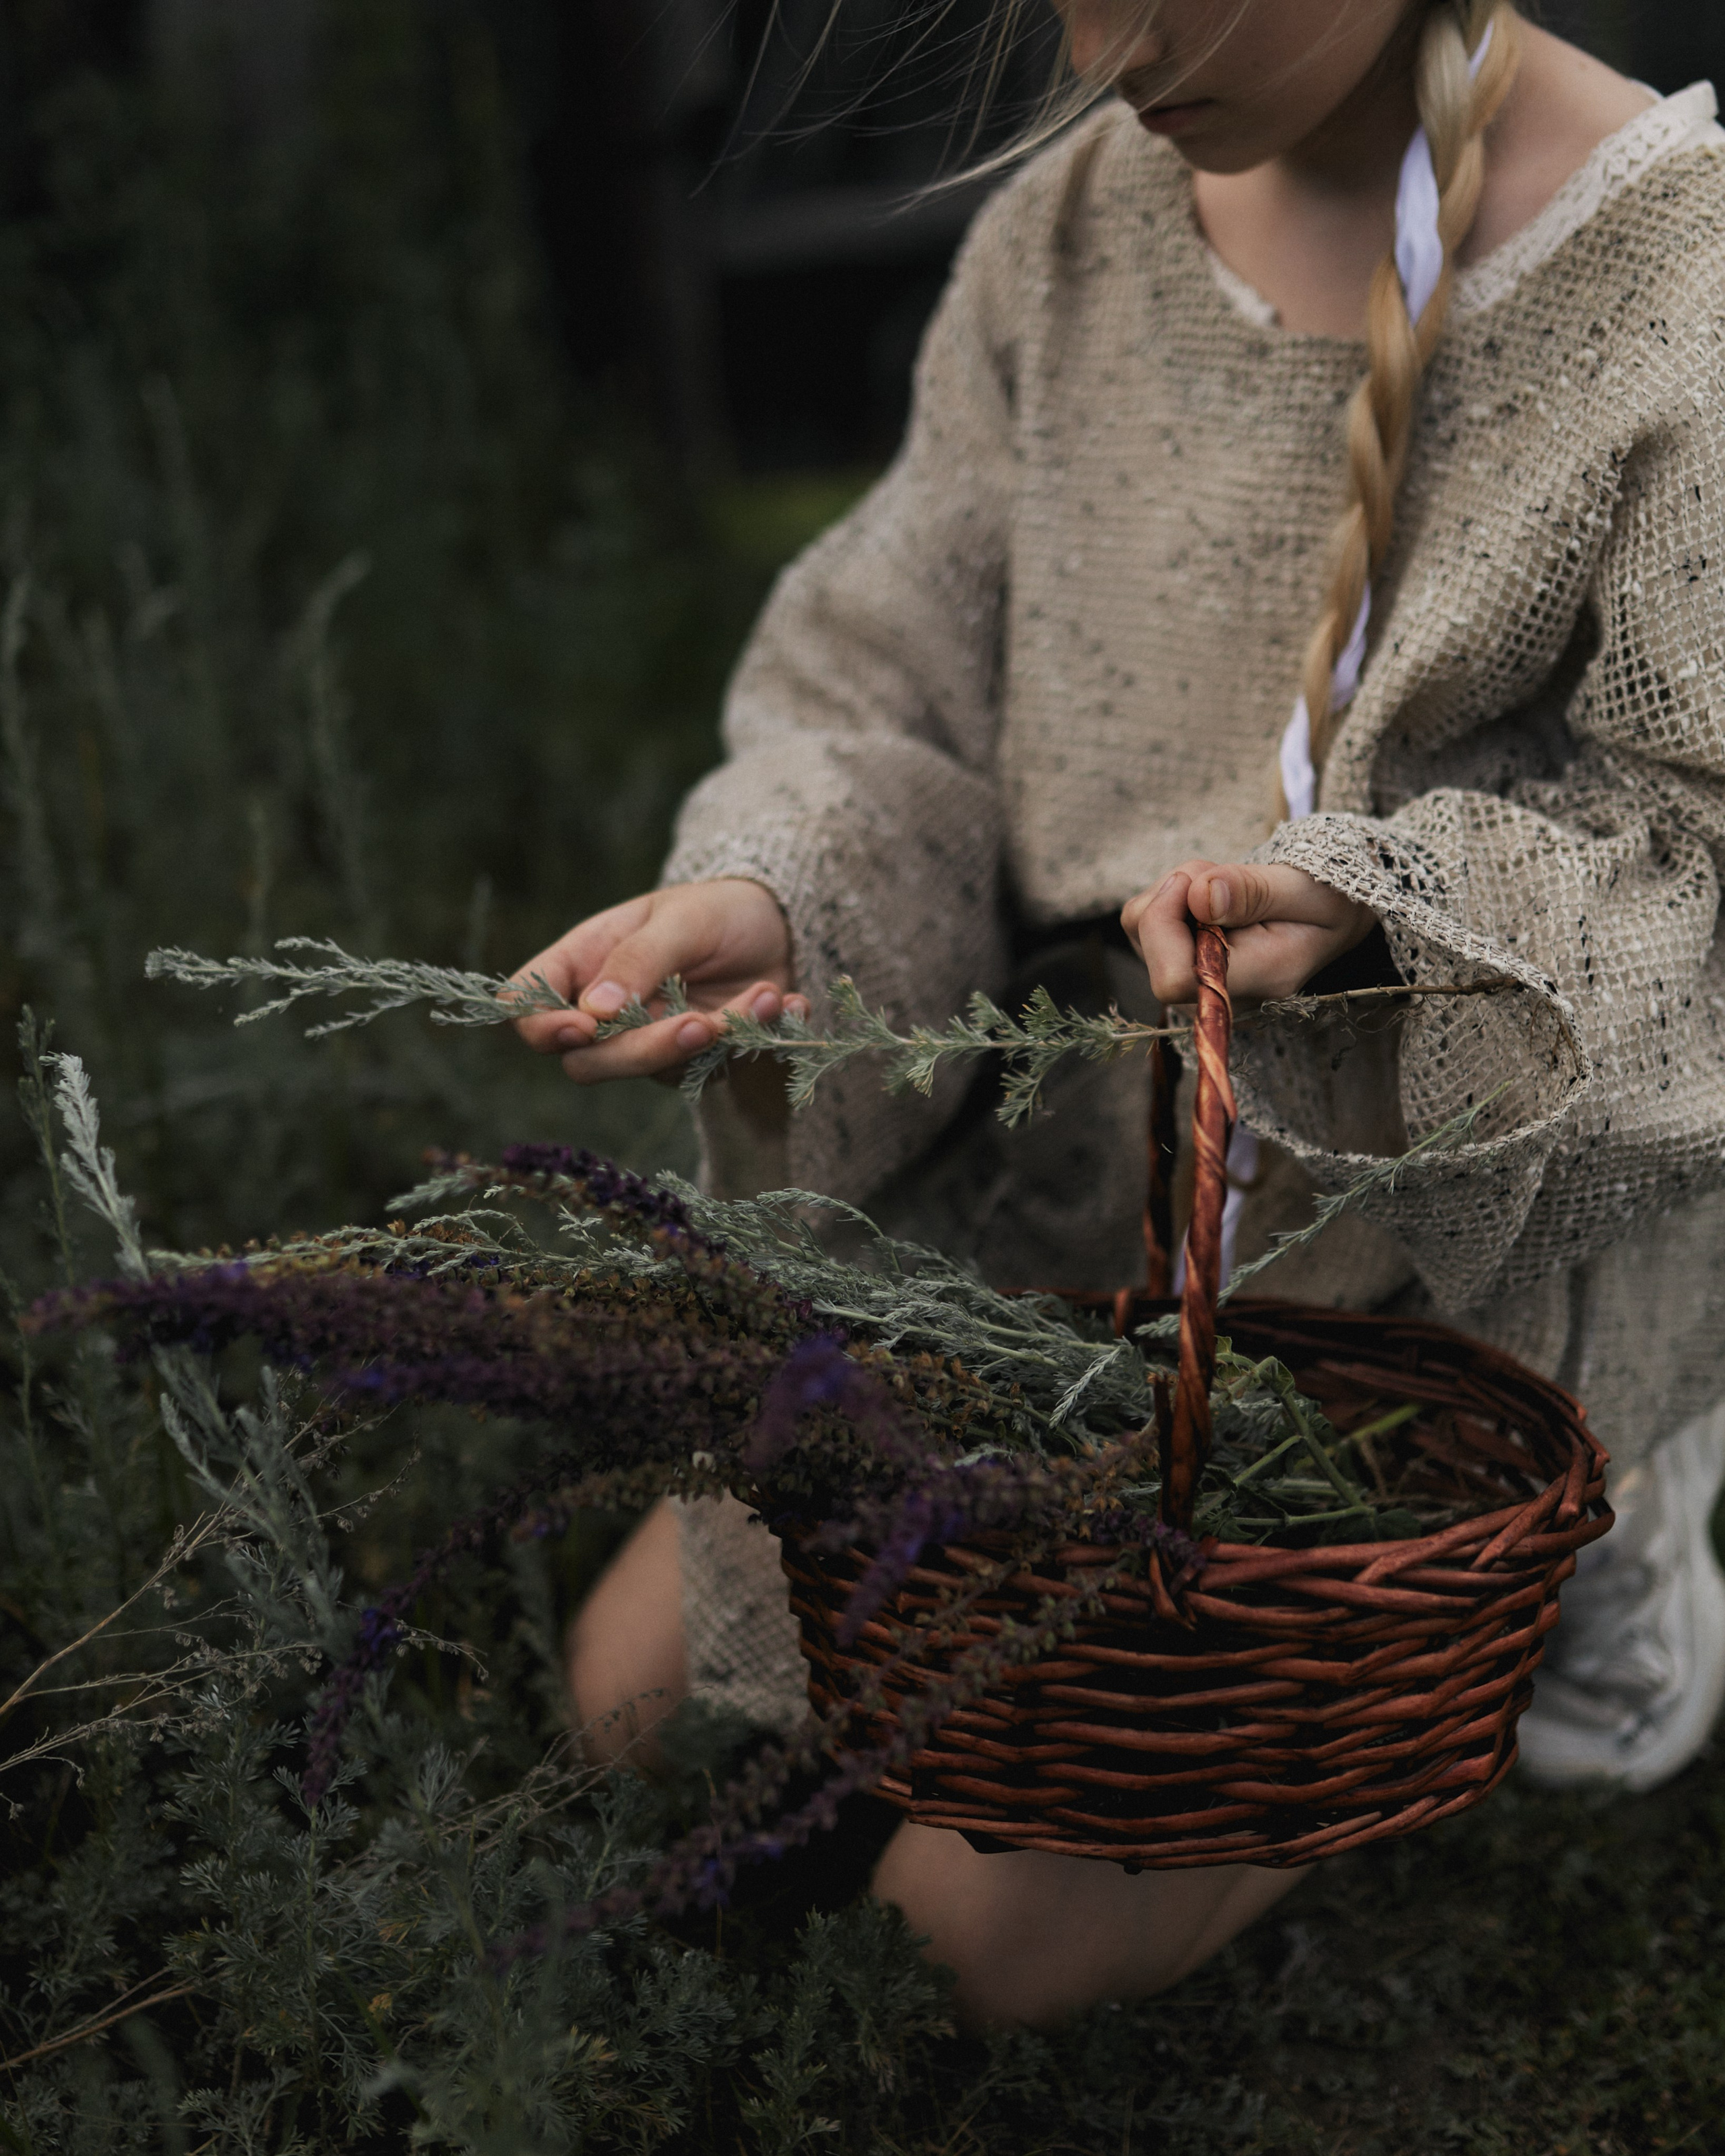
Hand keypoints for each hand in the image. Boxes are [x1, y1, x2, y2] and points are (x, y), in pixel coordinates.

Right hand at [510, 879, 807, 1083]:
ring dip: (714, 1041)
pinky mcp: (693, 1061)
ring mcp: (647, 1040)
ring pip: (652, 1071)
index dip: (541, 1026)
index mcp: (582, 962)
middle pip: (587, 1060)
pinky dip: (751, 1041)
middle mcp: (604, 1010)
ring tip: (765, 995)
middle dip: (646, 1049)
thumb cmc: (717, 909)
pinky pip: (708, 1071)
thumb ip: (637, 960)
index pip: (527, 1005)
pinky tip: (787, 1002)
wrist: (779, 926)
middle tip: (704, 1024)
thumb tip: (594, 1012)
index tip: (584, 1027)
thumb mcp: (680, 919)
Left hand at [1122, 860, 1376, 1005]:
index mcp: (1256, 981)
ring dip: (1175, 887)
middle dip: (1175, 890)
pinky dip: (1173, 893)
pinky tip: (1213, 895)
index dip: (1166, 922)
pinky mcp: (1177, 962)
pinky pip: (1145, 918)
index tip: (1197, 882)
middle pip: (1146, 943)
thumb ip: (1255, 892)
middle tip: (1224, 874)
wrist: (1331, 912)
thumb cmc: (1327, 900)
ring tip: (1226, 884)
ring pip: (1140, 924)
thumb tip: (1200, 895)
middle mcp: (1217, 992)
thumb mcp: (1308, 888)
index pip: (1172, 979)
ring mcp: (1192, 981)